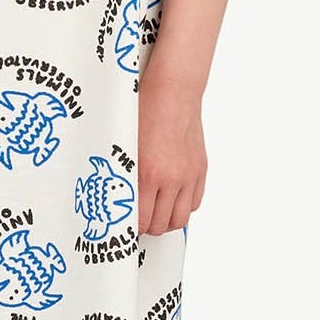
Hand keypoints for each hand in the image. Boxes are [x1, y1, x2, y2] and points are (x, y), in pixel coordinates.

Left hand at [136, 68, 205, 234]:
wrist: (173, 91)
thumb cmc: (145, 110)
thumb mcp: (125, 144)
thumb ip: (125, 174)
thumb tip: (119, 198)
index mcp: (148, 173)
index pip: (141, 220)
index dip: (131, 228)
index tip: (124, 225)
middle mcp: (172, 178)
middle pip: (162, 225)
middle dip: (148, 227)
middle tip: (138, 222)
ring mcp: (189, 175)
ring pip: (180, 218)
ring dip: (166, 221)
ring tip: (155, 215)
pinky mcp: (200, 169)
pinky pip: (194, 202)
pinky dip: (183, 207)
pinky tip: (171, 201)